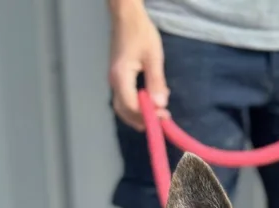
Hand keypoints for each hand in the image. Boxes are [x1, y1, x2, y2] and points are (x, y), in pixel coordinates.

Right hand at [109, 0, 168, 130]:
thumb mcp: (153, 56)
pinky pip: (125, 99)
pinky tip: (151, 102)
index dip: (147, 115)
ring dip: (139, 115)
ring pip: (123, 108)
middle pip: (124, 112)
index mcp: (121, 76)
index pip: (131, 106)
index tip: (164, 115)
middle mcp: (114, 82)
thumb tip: (161, 105)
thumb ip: (156, 81)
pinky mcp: (118, 79)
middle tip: (162, 119)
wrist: (126, 16)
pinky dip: (137, 106)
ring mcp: (114, 81)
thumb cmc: (140, 32)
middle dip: (142, 119)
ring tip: (158, 113)